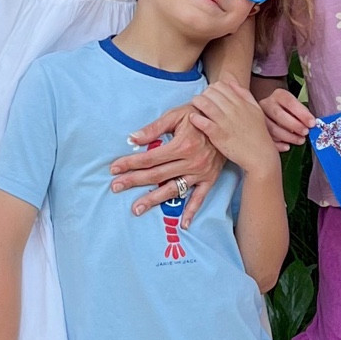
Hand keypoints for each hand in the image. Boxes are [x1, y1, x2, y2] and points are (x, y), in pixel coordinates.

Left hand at [110, 104, 224, 222]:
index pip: (149, 158)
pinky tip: (183, 224)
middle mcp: (191, 162)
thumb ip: (154, 128)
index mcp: (181, 145)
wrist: (226, 120)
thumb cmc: (198, 115)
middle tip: (116, 187)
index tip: (114, 169)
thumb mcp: (176, 115)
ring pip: (173, 190)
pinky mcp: (210, 179)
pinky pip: (200, 198)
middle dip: (134, 181)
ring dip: (153, 200)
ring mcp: (201, 173)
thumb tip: (132, 139)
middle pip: (156, 175)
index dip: (130, 163)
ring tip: (136, 209)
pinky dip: (192, 212)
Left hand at [188, 76, 276, 176]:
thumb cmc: (258, 134)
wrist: (260, 155)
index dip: (212, 89)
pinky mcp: (218, 135)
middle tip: (200, 102)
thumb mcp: (256, 110)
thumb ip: (244, 94)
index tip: (210, 96)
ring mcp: (225, 122)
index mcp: (241, 102)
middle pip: (210, 92)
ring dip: (196, 103)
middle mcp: (233, 109)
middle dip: (202, 95)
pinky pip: (202, 122)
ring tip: (194, 108)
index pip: (220, 85)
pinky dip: (195, 118)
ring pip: (204, 103)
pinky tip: (193, 119)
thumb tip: (231, 82)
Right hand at [259, 87, 316, 151]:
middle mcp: (267, 104)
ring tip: (300, 140)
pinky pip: (267, 139)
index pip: (290, 103)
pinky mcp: (257, 130)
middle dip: (294, 125)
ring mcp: (259, 117)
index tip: (312, 123)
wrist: (271, 109)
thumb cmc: (288, 110)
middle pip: (279, 115)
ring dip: (288, 137)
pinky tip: (287, 146)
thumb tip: (312, 125)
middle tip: (305, 133)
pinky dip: (278, 145)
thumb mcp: (295, 106)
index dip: (302, 114)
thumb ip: (302, 114)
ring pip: (272, 129)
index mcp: (279, 95)